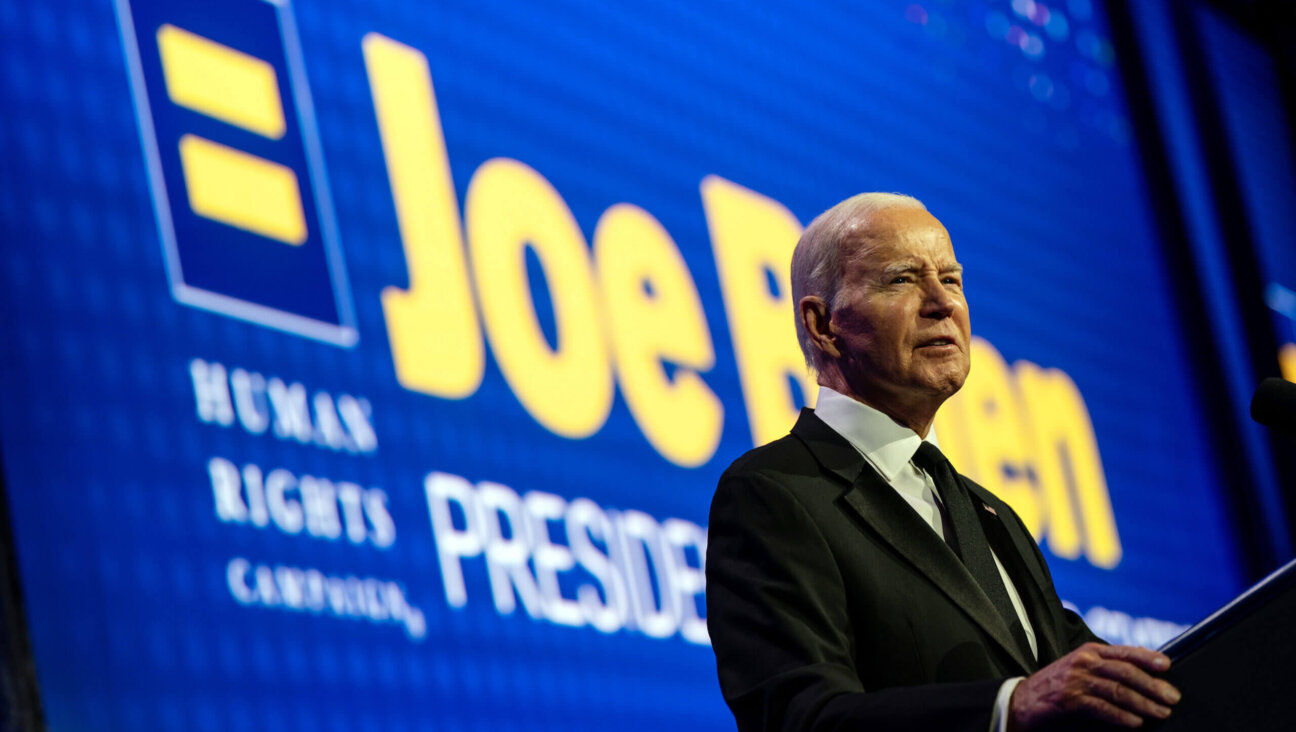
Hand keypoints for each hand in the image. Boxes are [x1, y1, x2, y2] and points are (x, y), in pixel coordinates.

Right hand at [1008, 643, 1180, 729]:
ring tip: (1160, 712)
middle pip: (1125, 671)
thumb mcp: (1083, 668)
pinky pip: (1101, 708)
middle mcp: (1084, 661)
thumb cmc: (1057, 686)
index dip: (1147, 657)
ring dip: (1142, 703)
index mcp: (1089, 651)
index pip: (1124, 652)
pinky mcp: (1069, 700)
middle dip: (1152, 685)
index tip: (1167, 665)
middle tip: (1172, 697)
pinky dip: (1120, 716)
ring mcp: (1075, 680)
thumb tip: (1145, 659)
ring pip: (1116, 689)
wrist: (1023, 701)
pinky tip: (1135, 723)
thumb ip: (1110, 664)